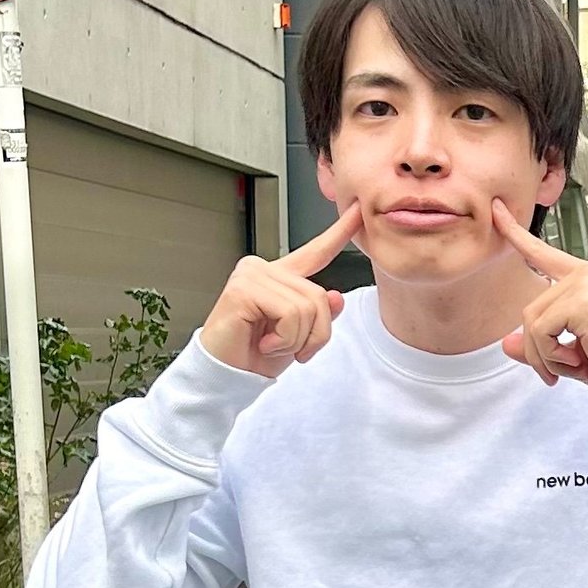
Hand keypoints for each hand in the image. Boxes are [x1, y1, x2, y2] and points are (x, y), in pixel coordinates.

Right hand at [200, 203, 363, 377]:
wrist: (229, 375)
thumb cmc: (258, 355)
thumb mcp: (301, 336)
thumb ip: (320, 314)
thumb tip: (336, 296)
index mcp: (281, 278)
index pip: (316, 252)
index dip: (339, 233)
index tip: (358, 211)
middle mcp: (265, 268)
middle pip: (320, 296)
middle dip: (314, 333)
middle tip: (288, 347)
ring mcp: (252, 274)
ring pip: (308, 307)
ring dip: (297, 339)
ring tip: (272, 344)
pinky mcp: (243, 288)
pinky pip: (289, 314)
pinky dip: (284, 339)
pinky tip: (263, 342)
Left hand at [492, 198, 587, 385]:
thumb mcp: (568, 351)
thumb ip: (538, 343)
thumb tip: (507, 344)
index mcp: (586, 278)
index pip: (543, 253)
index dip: (516, 234)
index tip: (497, 210)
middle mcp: (586, 274)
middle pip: (531, 309)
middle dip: (536, 348)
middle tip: (553, 372)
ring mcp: (585, 285)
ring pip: (532, 322)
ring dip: (544, 354)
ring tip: (569, 366)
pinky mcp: (582, 303)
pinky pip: (542, 331)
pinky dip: (551, 355)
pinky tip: (576, 360)